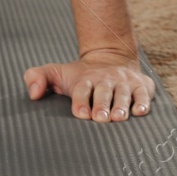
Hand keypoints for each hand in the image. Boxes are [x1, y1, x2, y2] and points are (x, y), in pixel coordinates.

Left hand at [24, 47, 154, 121]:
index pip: (82, 89)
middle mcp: (105, 80)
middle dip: (102, 105)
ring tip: (119, 117)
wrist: (111, 57)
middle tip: (100, 118)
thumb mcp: (57, 72)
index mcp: (85, 79)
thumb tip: (32, 94)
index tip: (81, 113)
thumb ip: (38, 77)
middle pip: (104, 92)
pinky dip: (144, 102)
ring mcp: (124, 83)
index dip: (81, 100)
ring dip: (122, 105)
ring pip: (124, 94)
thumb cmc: (80, 75)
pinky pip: (144, 94)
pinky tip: (140, 111)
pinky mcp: (141, 86)